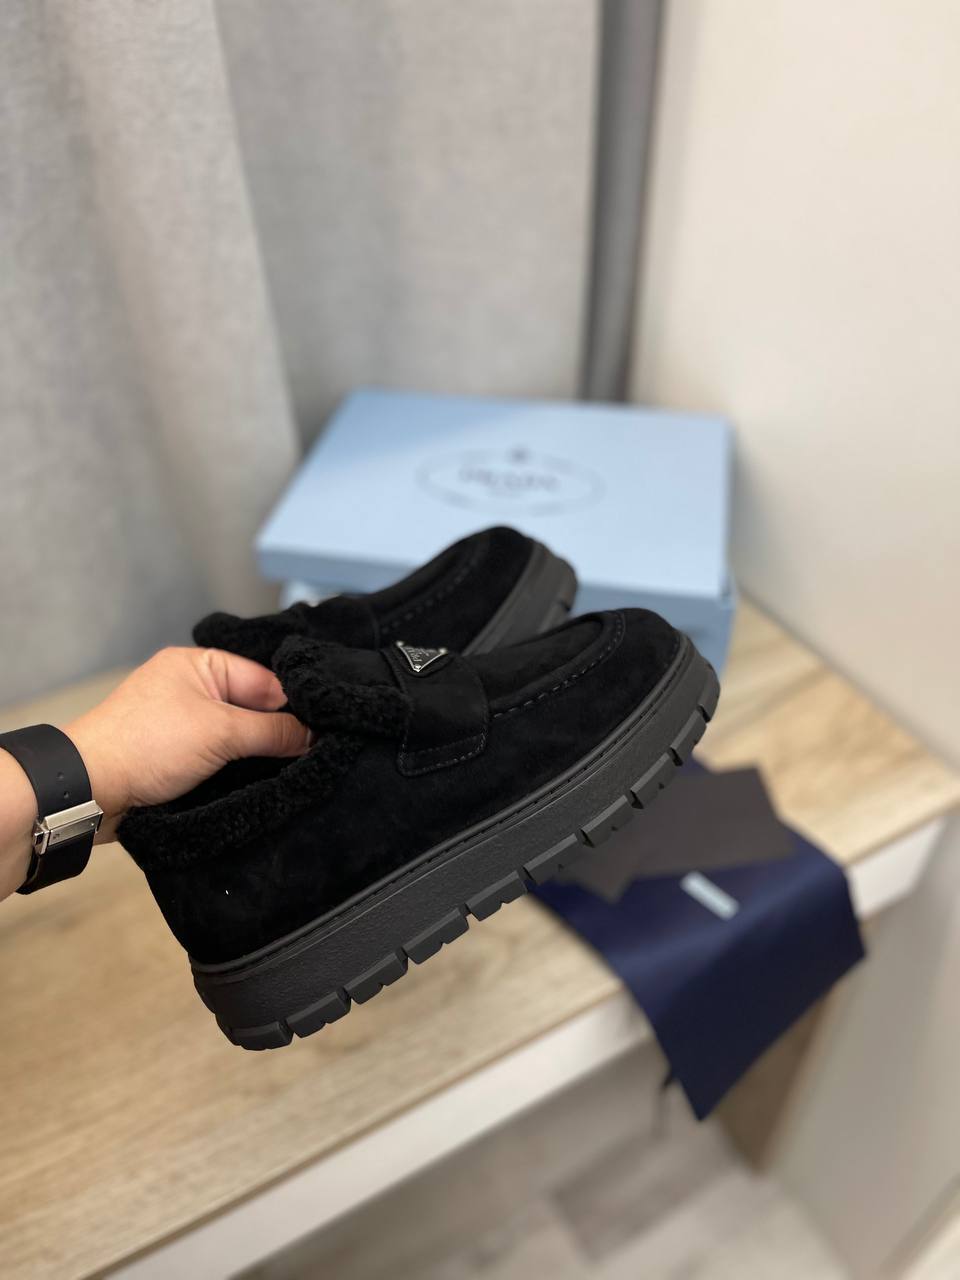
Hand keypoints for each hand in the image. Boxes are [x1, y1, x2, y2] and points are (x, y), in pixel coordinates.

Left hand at [67, 647, 309, 839]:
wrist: (90, 791)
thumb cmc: (145, 746)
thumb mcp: (221, 732)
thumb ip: (274, 732)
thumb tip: (317, 735)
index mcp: (200, 664)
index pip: (265, 678)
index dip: (296, 704)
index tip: (326, 729)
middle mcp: (193, 688)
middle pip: (255, 708)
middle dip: (280, 731)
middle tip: (317, 752)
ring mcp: (186, 724)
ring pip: (241, 736)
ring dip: (261, 754)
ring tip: (299, 768)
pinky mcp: (180, 756)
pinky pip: (224, 758)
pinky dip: (242, 769)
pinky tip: (267, 781)